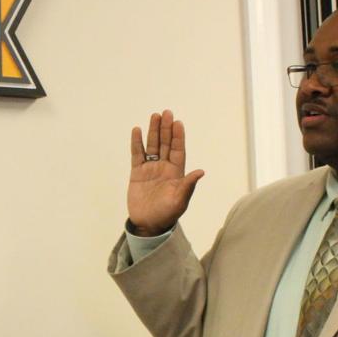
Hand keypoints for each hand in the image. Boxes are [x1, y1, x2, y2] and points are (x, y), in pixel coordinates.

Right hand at [127, 109, 203, 234]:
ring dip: (153, 131)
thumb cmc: (167, 214)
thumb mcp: (180, 200)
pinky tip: (137, 131)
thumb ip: (188, 185)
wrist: (148, 224)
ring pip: (152, 146)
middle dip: (166, 128)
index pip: (177, 150)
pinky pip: (137, 155)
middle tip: (166, 112)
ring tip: (154, 116)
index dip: (178, 136)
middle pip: (165, 143)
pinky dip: (137, 143)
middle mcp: (164, 167)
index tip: (178, 122)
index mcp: (176, 172)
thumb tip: (201, 171)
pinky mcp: (137, 173)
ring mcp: (150, 169)